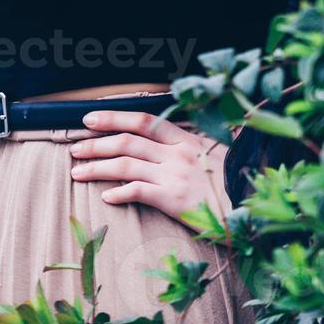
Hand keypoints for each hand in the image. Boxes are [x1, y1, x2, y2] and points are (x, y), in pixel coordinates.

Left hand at [69, 109, 232, 230]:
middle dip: (97, 143)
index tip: (90, 119)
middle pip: (128, 141)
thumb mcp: (215, 153)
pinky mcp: (173, 199)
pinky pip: (138, 191)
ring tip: (77, 171)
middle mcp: (177, 152)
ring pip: (126, 164)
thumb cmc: (232, 182)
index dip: (114, 117)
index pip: (144, 121)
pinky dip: (119, 192)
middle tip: (76, 147)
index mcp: (185, 138)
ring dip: (97, 167)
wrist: (248, 206)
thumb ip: (192, 143)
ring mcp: (174, 175)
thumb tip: (170, 136)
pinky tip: (106, 196)